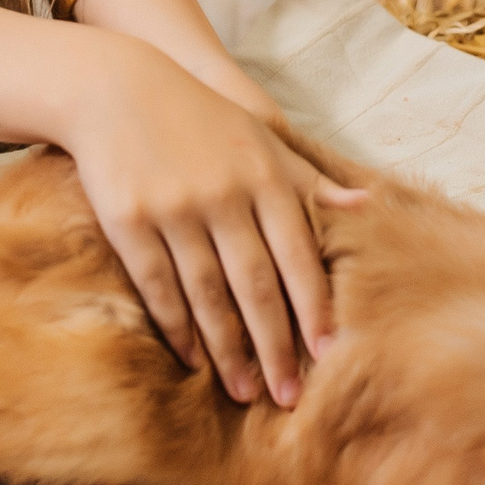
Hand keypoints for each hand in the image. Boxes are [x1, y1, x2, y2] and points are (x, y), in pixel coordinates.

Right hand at [63, 42, 358, 407]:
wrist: (115, 88)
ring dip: (229, 349)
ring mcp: (175, 209)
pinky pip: (158, 285)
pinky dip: (178, 325)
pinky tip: (193, 357)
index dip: (314, 309)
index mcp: (264, 176)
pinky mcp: (129, 220)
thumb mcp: (259, 138)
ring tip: (245, 391)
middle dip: (276, 346)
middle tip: (289, 397)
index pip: (298, 255)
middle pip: (256, 285)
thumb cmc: (198, 118)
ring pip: (208, 294)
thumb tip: (370, 206)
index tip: (329, 355)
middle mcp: (224, 195)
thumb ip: (309, 180)